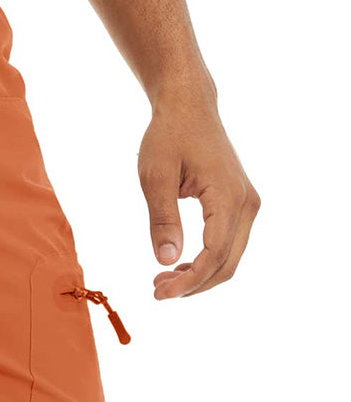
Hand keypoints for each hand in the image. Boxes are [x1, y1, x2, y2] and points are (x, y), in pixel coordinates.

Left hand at [138, 87, 259, 298]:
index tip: (159, 294)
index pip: (214, 255)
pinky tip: (178, 266)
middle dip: (194, 285)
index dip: (188, 281)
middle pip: (227, 263)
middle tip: (158, 292)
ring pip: (230, 257)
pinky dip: (206, 261)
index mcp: (228, 197)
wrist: (189, 108)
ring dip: (200, 276)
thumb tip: (167, 261)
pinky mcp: (239, 203)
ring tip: (163, 281)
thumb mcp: (155, 178)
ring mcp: (246, 203)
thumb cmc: (169, 137)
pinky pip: (228, 243)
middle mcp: (246, 203)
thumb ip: (162, 220)